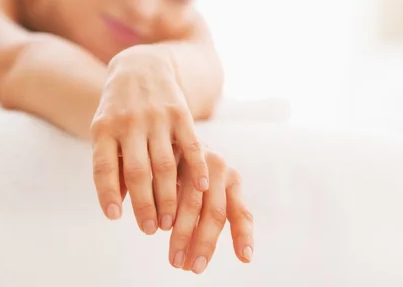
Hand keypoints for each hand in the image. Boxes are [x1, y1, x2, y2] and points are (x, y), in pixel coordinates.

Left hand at [90, 46, 207, 233]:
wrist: (140, 66)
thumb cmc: (118, 108)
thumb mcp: (104, 130)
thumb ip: (110, 165)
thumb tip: (117, 206)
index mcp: (104, 129)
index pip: (103, 166)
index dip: (108, 193)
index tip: (115, 218)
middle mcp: (129, 123)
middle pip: (137, 171)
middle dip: (144, 204)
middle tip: (150, 229)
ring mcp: (156, 117)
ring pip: (164, 163)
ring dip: (168, 196)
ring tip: (170, 222)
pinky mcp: (180, 112)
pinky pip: (190, 144)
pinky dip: (197, 166)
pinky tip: (202, 187)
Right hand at [170, 146, 254, 273]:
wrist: (175, 134)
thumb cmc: (196, 172)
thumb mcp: (211, 192)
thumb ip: (219, 216)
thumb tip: (245, 256)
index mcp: (232, 179)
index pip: (241, 211)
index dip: (243, 235)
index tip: (245, 258)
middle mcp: (218, 166)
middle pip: (214, 211)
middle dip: (204, 243)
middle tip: (193, 269)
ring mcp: (195, 158)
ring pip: (190, 202)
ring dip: (182, 233)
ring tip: (174, 258)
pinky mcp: (173, 151)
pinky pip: (168, 187)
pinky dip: (163, 210)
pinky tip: (156, 227)